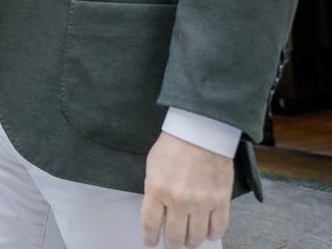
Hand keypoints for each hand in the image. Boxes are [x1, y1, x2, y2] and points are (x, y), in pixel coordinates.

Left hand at [140, 132, 233, 247]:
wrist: (200, 132)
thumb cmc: (173, 147)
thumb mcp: (153, 168)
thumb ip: (154, 192)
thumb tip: (157, 215)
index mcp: (157, 190)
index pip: (151, 224)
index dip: (149, 238)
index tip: (150, 243)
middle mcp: (179, 200)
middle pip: (175, 236)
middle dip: (172, 244)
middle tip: (172, 244)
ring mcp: (202, 202)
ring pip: (197, 237)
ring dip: (192, 242)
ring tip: (189, 241)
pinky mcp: (221, 201)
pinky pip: (219, 228)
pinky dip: (213, 235)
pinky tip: (208, 234)